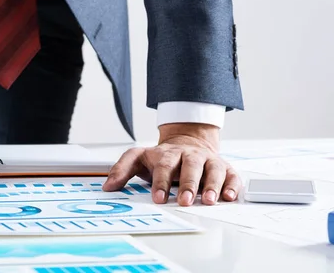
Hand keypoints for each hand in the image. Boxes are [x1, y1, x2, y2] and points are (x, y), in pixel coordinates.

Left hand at [103, 123, 241, 205]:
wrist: (188, 140)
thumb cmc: (162, 157)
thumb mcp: (138, 158)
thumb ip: (122, 170)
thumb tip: (108, 186)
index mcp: (168, 154)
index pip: (164, 167)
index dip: (161, 183)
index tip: (159, 198)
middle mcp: (190, 156)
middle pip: (190, 166)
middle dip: (188, 184)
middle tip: (185, 200)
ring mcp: (208, 160)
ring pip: (213, 169)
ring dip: (211, 185)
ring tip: (208, 200)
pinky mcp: (224, 167)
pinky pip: (232, 175)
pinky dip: (232, 185)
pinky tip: (229, 197)